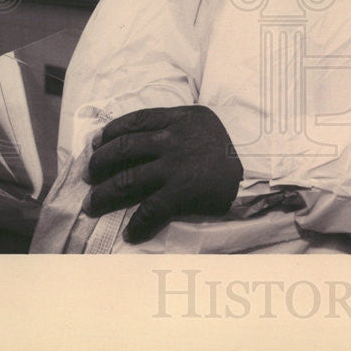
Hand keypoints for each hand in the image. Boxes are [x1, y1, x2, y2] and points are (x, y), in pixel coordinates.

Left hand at [83, 105, 243, 243]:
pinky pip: (149, 209)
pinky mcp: (181, 192)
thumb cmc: (231, 145)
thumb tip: (141, 137)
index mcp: (177, 118)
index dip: (109, 133)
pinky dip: (137, 223)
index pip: (133, 121)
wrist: (261, 165)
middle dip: (99, 164)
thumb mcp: (203, 122)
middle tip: (90, 175)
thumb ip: (175, 125)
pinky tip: (130, 232)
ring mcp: (174, 166)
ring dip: (104, 195)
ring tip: (93, 205)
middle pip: (122, 150)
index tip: (96, 143)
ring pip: (126, 180)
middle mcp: (171, 139)